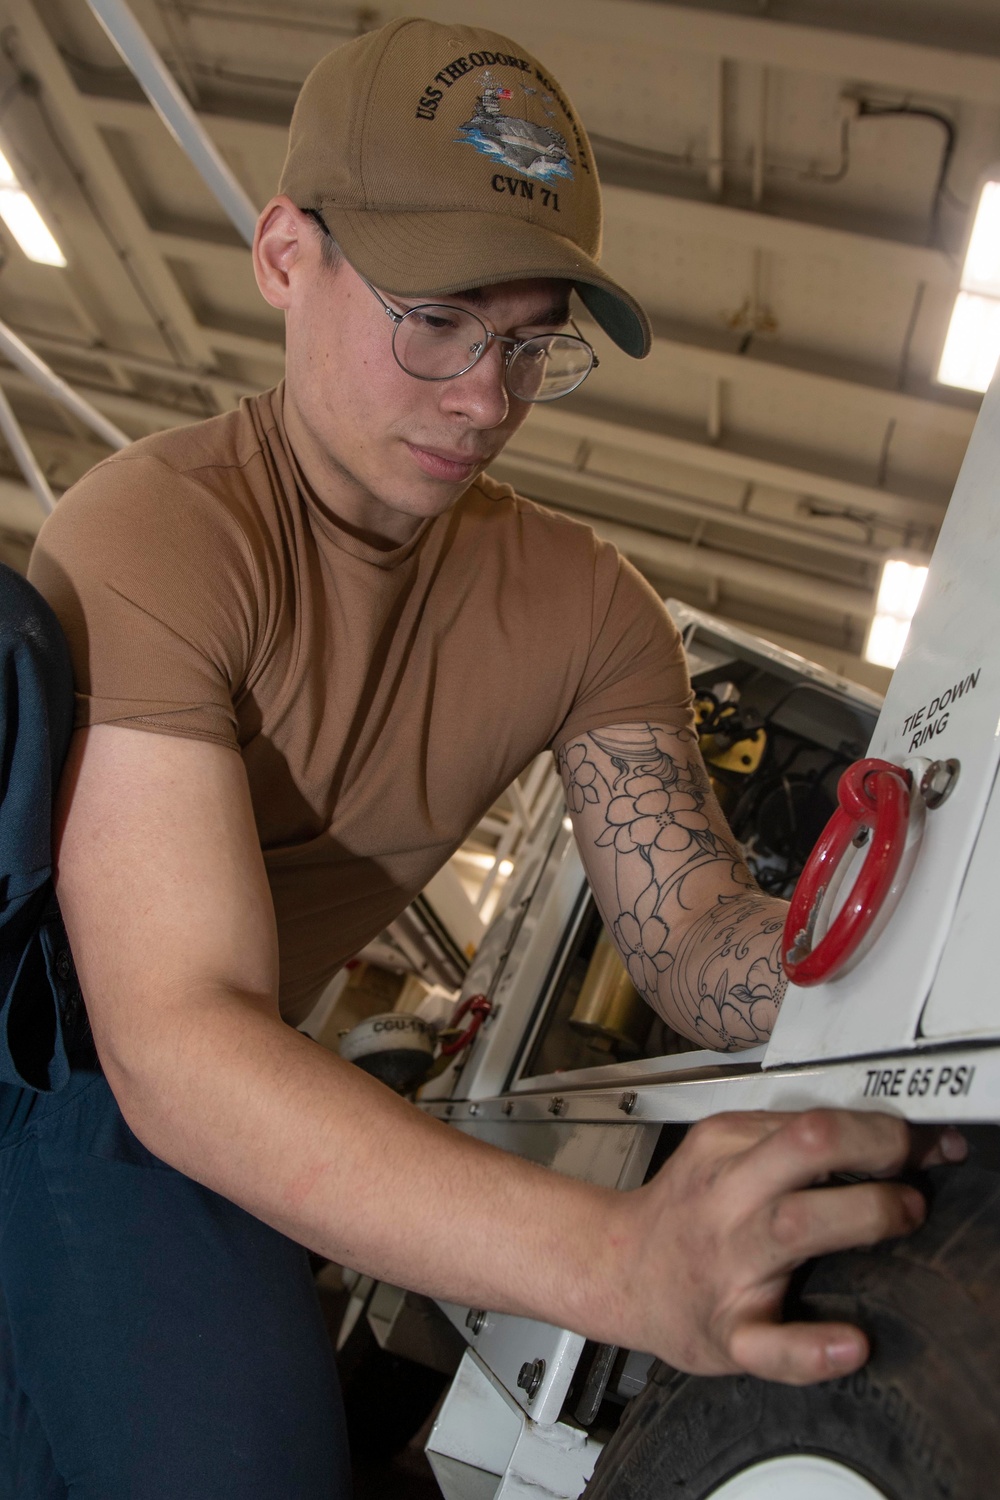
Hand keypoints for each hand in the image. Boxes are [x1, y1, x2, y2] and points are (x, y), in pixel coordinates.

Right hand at [620, 1108, 965, 1384]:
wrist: (617, 1272)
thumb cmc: (685, 1213)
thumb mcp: (720, 1152)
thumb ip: (783, 1140)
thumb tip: (880, 1136)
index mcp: (723, 1147)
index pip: (812, 1121)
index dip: (881, 1129)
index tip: (920, 1143)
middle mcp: (725, 1198)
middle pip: (804, 1149)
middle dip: (875, 1150)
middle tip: (912, 1178)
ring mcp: (725, 1264)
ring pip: (793, 1228)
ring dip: (864, 1217)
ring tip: (902, 1217)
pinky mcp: (726, 1332)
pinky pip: (767, 1346)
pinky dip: (810, 1349)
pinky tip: (848, 1345)